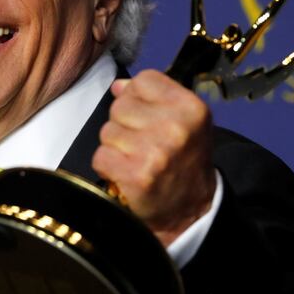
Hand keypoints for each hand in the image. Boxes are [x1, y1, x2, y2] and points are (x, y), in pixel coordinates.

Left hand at [92, 69, 214, 246]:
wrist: (191, 212)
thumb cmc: (183, 161)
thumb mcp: (183, 122)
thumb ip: (153, 98)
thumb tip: (119, 86)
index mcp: (191, 108)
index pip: (144, 80)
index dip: (138, 96)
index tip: (147, 116)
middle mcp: (176, 127)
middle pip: (121, 105)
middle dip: (124, 124)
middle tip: (142, 144)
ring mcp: (155, 152)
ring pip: (107, 131)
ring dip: (116, 146)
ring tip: (136, 159)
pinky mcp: (136, 176)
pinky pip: (101, 155)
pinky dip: (108, 166)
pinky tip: (125, 173)